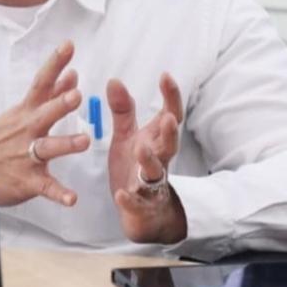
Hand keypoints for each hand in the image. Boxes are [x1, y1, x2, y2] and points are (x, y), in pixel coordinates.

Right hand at [0, 40, 89, 206]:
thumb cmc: (0, 139)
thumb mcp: (23, 112)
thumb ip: (51, 95)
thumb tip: (72, 75)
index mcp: (26, 112)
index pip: (41, 83)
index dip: (55, 64)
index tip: (69, 45)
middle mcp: (27, 131)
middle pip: (44, 114)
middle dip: (59, 104)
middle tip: (76, 95)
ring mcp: (26, 156)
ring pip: (47, 148)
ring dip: (65, 144)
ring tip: (83, 141)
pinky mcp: (27, 181)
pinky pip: (45, 187)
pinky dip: (58, 193)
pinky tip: (72, 198)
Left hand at [106, 73, 187, 243]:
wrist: (142, 211)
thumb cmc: (134, 166)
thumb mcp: (127, 135)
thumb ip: (123, 110)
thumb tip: (114, 80)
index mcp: (156, 140)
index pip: (170, 115)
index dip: (171, 96)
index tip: (166, 75)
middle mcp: (158, 159)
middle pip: (170, 145)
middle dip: (170, 132)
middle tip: (168, 118)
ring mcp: (150, 183)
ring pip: (155, 172)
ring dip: (149, 160)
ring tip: (141, 149)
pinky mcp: (139, 204)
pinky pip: (136, 202)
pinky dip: (130, 199)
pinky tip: (121, 194)